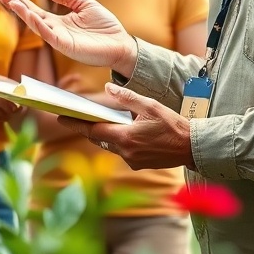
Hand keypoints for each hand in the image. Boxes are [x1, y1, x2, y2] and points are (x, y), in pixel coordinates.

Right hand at [0, 0, 136, 76]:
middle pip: (30, 17)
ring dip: (23, 13)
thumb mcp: (84, 4)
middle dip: (15, 6)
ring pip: (36, 26)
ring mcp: (59, 40)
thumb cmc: (105, 26)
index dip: (20, 0)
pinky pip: (50, 35)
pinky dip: (40, 25)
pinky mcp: (67, 47)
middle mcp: (55, 31)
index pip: (34, 9)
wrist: (121, 43)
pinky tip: (32, 15)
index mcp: (58, 21)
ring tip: (11, 1)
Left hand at [60, 83, 193, 170]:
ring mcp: (132, 161)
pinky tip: (121, 131)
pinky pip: (121, 152)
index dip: (75, 124)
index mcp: (125, 138)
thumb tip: (108, 89)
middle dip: (88, 128)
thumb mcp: (150, 106)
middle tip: (74, 117)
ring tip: (96, 121)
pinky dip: (117, 141)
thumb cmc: (173, 125)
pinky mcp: (139, 165)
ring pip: (110, 146)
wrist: (193, 147)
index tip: (60, 118)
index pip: (93, 131)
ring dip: (104, 135)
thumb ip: (127, 98)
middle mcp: (125, 153)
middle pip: (99, 139)